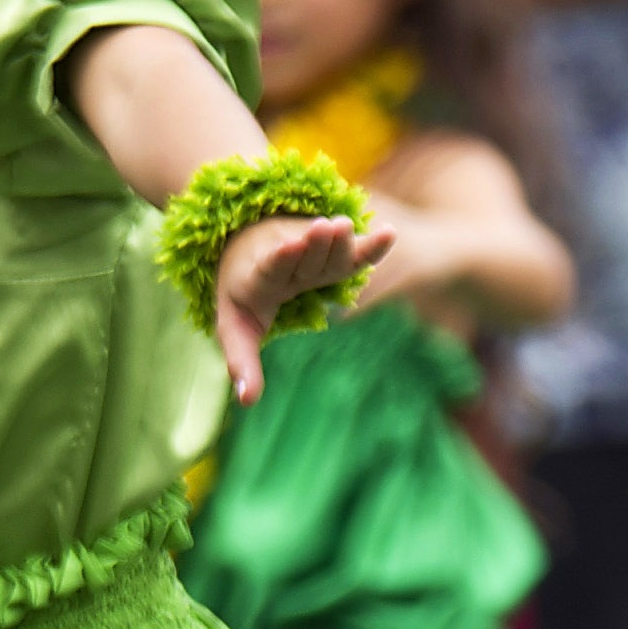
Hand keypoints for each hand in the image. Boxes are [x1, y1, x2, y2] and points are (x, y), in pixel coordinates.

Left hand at [214, 213, 394, 401]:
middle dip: (313, 245)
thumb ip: (242, 364)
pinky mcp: (331, 251)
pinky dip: (370, 246)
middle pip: (301, 257)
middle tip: (327, 227)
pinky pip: (351, 251)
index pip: (267, 269)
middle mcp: (281, 261)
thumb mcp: (237, 330)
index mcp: (256, 279)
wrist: (247, 245)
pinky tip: (390, 234)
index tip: (287, 247)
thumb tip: (246, 402)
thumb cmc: (245, 298)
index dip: (278, 259)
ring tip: (345, 226)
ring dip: (336, 240)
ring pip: (323, 249)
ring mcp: (308, 253)